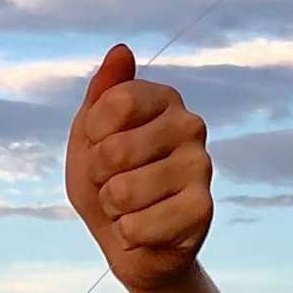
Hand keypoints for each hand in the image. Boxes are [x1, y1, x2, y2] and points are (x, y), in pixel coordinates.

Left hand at [66, 47, 213, 290]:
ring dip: (112, 209)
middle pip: (114, 150)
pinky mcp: (203, 210)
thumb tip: (121, 50)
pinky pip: (137, 226)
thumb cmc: (108, 182)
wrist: (132, 242)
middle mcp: (190, 126)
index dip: (92, 135)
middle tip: (114, 184)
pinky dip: (127, 235)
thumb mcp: (90, 137)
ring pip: (123, 192)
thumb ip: (102, 93)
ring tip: (129, 208)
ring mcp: (201, 167)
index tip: (100, 146)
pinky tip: (144, 231)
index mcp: (164, 99)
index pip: (113, 102)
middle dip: (99, 178)